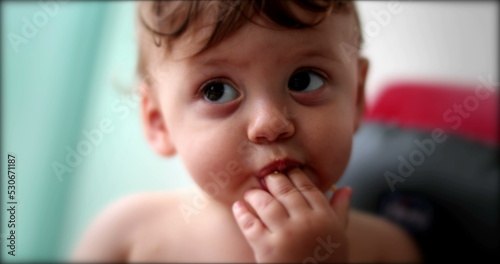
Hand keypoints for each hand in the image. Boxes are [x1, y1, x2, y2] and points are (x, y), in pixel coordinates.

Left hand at [232, 167, 351, 262]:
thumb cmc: (327, 262)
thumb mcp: (339, 236)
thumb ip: (341, 210)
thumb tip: (346, 187)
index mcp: (324, 217)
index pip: (306, 186)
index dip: (293, 174)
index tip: (285, 171)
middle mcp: (306, 222)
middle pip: (285, 190)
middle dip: (273, 180)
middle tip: (266, 177)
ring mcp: (286, 235)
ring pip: (266, 203)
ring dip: (256, 194)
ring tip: (251, 193)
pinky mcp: (267, 249)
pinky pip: (250, 224)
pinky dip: (242, 213)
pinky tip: (238, 207)